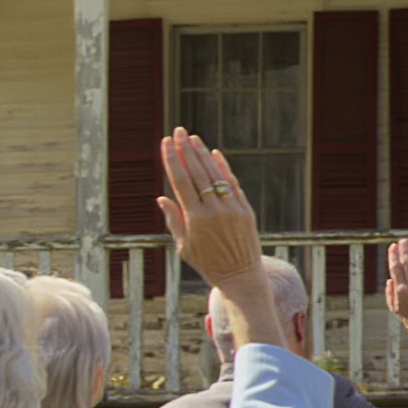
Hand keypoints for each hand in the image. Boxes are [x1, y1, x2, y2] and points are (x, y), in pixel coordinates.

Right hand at [157, 130, 285, 349]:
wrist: (240, 276)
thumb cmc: (208, 264)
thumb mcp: (184, 246)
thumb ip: (173, 219)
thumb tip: (161, 197)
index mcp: (195, 218)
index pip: (181, 181)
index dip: (172, 160)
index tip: (165, 143)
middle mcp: (214, 210)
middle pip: (197, 172)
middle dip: (186, 149)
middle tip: (178, 131)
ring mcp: (232, 208)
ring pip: (215, 175)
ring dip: (203, 154)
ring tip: (193, 138)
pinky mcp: (245, 209)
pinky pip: (232, 184)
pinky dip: (223, 168)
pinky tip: (214, 154)